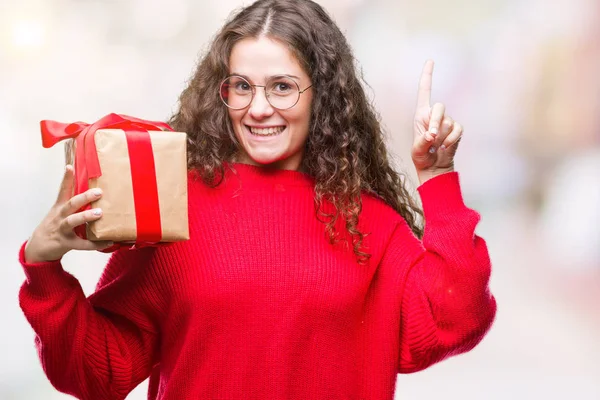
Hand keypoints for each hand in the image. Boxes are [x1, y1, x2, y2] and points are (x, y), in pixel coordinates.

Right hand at [24, 165, 112, 262]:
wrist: (38, 248)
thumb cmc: (54, 227)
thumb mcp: (59, 213)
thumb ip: (73, 204)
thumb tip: (94, 193)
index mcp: (59, 207)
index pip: (63, 190)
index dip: (66, 178)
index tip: (70, 167)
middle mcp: (60, 216)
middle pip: (71, 204)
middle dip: (84, 197)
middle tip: (98, 192)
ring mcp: (62, 230)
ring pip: (72, 221)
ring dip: (86, 216)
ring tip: (99, 213)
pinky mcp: (66, 243)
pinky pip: (82, 244)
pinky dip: (96, 243)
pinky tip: (108, 241)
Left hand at [412, 60, 463, 184]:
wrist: (434, 167)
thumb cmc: (422, 157)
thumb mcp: (417, 151)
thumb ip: (422, 142)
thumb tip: (431, 134)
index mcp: (421, 114)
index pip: (425, 91)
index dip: (428, 76)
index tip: (431, 61)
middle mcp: (434, 115)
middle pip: (439, 107)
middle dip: (435, 123)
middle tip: (431, 138)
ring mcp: (447, 122)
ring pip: (448, 122)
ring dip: (442, 136)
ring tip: (436, 147)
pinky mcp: (457, 130)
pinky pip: (457, 130)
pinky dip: (451, 140)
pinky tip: (445, 147)